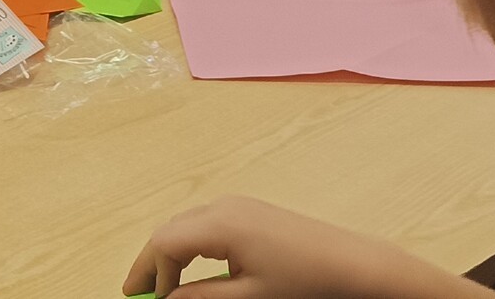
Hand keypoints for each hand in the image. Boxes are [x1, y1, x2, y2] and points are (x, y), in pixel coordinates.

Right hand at [127, 196, 474, 298]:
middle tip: (140, 293)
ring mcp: (240, 206)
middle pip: (171, 229)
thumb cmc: (305, 281)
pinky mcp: (252, 212)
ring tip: (164, 285)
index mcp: (220, 224)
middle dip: (153, 261)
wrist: (354, 265)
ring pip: (187, 225)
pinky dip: (192, 244)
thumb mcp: (247, 297)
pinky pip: (207, 223)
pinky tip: (194, 267)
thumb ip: (201, 297)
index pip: (164, 243)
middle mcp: (225, 206)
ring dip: (172, 252)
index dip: (148, 272)